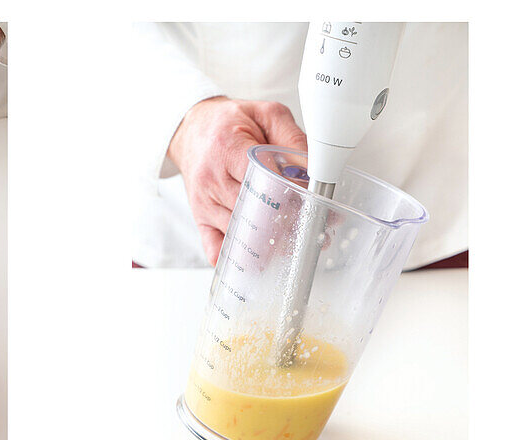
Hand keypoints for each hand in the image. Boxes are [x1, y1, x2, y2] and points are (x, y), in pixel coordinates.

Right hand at [167, 97, 306, 263]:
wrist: (192, 130)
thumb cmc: (227, 122)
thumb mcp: (265, 114)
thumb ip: (291, 137)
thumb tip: (312, 167)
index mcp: (227, 149)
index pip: (260, 179)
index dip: (287, 194)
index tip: (309, 203)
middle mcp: (212, 179)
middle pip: (252, 210)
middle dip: (284, 222)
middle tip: (310, 229)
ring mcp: (204, 203)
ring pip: (239, 232)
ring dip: (267, 243)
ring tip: (293, 245)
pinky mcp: (200, 219)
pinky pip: (215, 247)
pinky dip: (235, 257)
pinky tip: (256, 260)